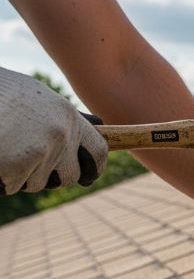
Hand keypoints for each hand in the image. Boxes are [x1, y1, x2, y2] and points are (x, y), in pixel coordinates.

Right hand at [0, 67, 107, 194]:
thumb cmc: (1, 93)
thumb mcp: (37, 98)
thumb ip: (64, 118)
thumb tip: (98, 126)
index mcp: (69, 116)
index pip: (99, 151)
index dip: (94, 168)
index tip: (87, 177)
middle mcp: (62, 134)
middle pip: (69, 176)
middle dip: (51, 177)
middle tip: (28, 163)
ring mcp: (42, 150)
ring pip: (38, 183)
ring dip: (21, 175)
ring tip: (5, 148)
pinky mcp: (18, 164)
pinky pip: (14, 185)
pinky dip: (3, 178)